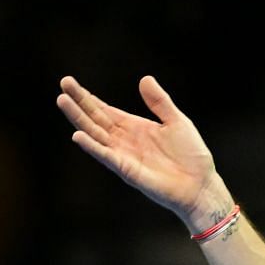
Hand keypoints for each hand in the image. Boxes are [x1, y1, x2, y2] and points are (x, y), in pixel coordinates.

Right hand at [57, 76, 231, 231]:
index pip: (104, 110)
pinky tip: (77, 136)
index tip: (71, 83)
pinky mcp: (127, 170)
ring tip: (62, 101)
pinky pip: (106, 157)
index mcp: (134, 127)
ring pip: (95, 134)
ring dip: (78, 119)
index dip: (88, 97)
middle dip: (78, 102)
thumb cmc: (191, 156)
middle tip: (63, 84)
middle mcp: (124, 140)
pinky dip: (92, 147)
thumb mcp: (176, 121)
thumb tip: (144, 79)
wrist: (201, 185)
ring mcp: (123, 155)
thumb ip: (159, 101)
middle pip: (95, 118)